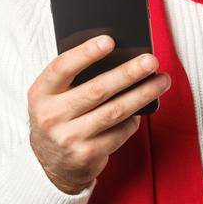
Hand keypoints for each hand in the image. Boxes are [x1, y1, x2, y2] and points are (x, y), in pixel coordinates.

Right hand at [27, 35, 170, 193]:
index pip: (62, 68)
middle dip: (128, 73)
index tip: (109, 40)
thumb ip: (75, 78)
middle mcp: (51, 116)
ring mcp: (69, 138)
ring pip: (114, 111)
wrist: (51, 163)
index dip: (85, 53)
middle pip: (96, 90)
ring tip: (162, 80)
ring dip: (142, 94)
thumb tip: (119, 56)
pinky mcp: (87, 155)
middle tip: (151, 60)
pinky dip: (134, 118)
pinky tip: (145, 106)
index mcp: (40, 93)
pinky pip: (119, 132)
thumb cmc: (60, 117)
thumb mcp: (54, 97)